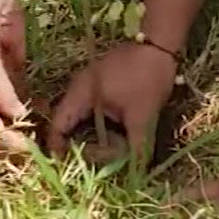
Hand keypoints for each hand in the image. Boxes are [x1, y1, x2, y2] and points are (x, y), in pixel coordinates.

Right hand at [47, 42, 178, 164]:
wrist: (160, 45)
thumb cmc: (147, 78)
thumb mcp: (143, 116)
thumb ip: (137, 146)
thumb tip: (138, 173)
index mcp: (80, 94)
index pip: (57, 126)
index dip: (59, 149)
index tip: (68, 167)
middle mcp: (79, 90)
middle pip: (67, 124)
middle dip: (78, 146)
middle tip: (93, 163)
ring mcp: (89, 86)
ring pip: (81, 119)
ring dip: (90, 136)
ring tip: (105, 153)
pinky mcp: (101, 86)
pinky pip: (92, 111)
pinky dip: (99, 126)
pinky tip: (114, 137)